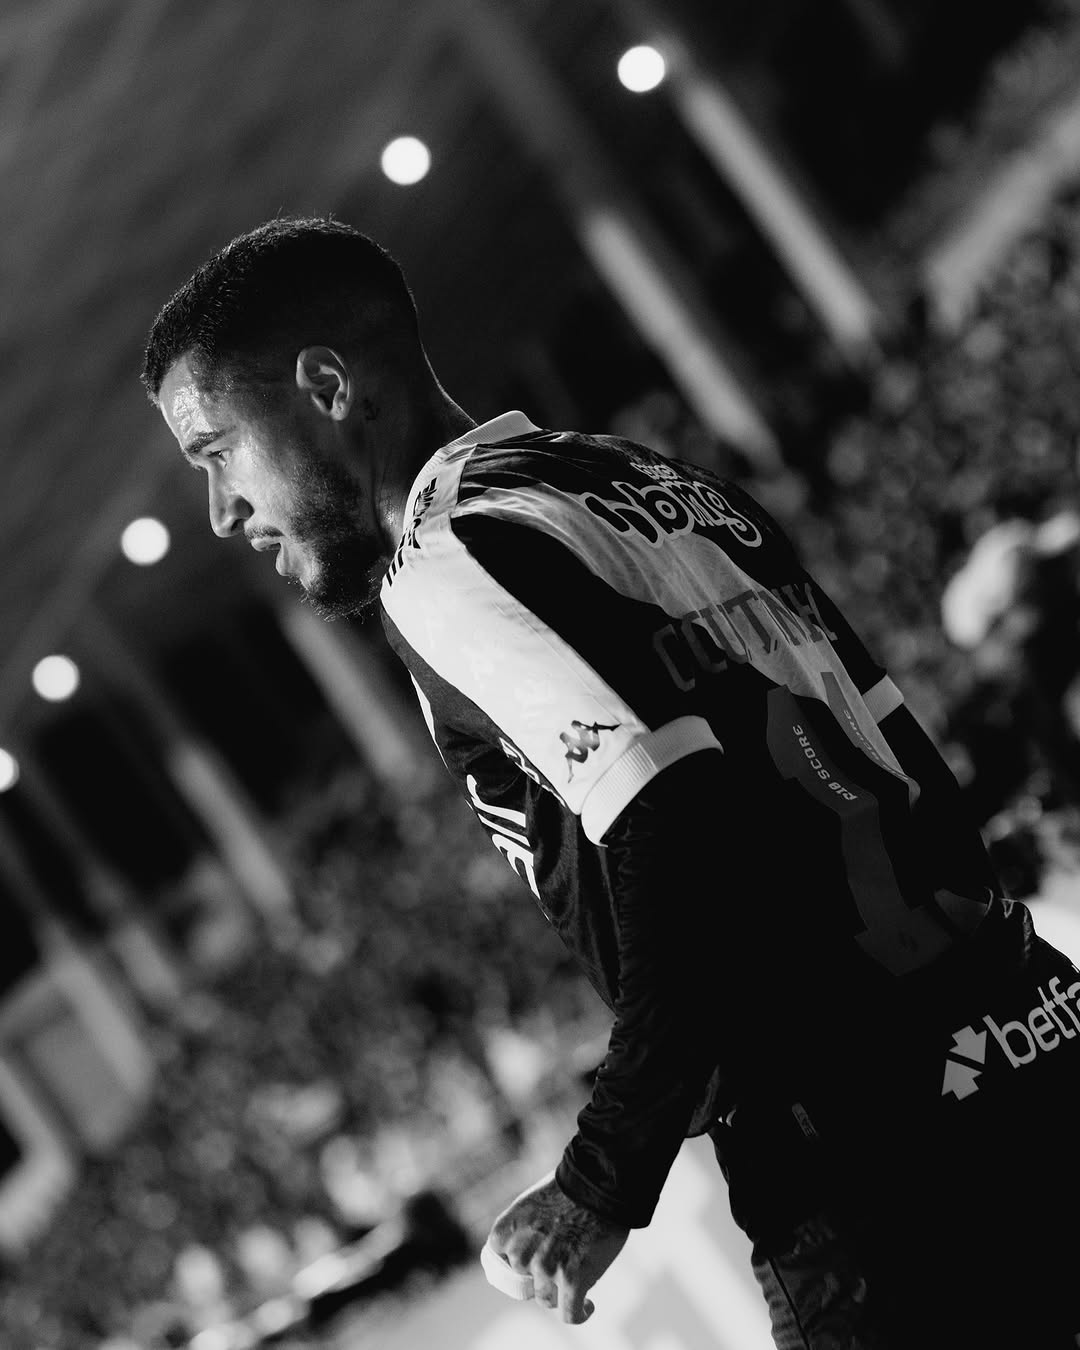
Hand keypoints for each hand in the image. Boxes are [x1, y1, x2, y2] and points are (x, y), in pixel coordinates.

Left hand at [488, 1169, 629, 1323]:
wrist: (600, 1181)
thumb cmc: (571, 1187)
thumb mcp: (532, 1202)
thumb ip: (522, 1231)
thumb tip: (524, 1260)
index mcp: (507, 1229)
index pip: (498, 1261)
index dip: (516, 1264)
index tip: (528, 1266)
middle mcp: (522, 1251)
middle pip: (525, 1281)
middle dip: (540, 1276)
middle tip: (560, 1263)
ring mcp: (546, 1268)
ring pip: (547, 1299)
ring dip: (560, 1293)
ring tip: (577, 1281)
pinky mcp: (573, 1280)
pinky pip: (570, 1313)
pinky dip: (580, 1313)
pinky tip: (588, 1306)